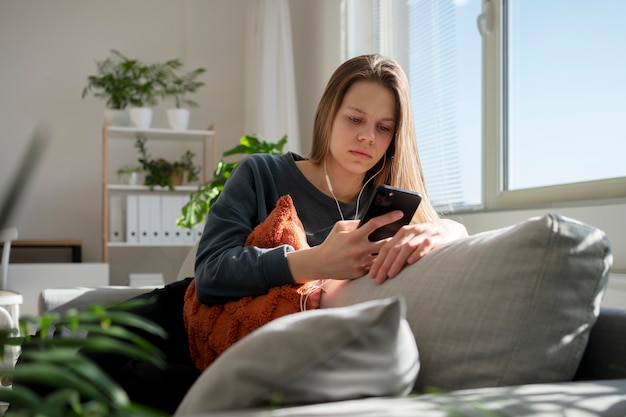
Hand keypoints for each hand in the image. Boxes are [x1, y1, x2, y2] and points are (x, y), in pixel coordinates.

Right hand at [287, 210, 403, 281]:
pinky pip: (376, 267)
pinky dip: (384, 262)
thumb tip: (371, 218)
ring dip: (392, 252)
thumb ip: (355, 222)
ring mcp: (360, 263)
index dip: (388, 217)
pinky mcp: (360, 273)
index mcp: (354, 236)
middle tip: (405, 234)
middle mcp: (358, 250)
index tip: (400, 213)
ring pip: (383, 256)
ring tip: (401, 247)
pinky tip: (392, 259)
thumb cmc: (331, 243)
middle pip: (384, 242)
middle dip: (396, 238)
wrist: (320, 263)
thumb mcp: (339, 227)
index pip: (375, 224)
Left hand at [368, 218, 467, 283]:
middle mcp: (412, 232)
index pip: (386, 247)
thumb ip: (400, 249)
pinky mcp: (437, 238)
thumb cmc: (428, 238)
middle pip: (394, 249)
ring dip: (397, 262)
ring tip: (391, 274)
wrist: (451, 228)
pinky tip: (411, 262)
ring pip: (407, 247)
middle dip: (384, 265)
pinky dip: (417, 253)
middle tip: (378, 279)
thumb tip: (384, 267)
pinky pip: (425, 245)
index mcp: (403, 232)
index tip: (371, 275)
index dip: (378, 261)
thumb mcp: (412, 240)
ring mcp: (424, 234)